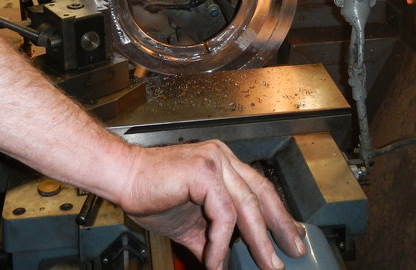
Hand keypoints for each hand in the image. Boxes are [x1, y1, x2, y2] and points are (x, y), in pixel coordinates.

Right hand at [117, 140, 305, 269]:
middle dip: (280, 226)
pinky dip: (222, 241)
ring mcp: (215, 161)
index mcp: (223, 164)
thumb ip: (212, 238)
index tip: (292, 235)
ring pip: (247, 206)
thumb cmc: (151, 194)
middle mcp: (223, 157)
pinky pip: (223, 213)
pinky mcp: (204, 171)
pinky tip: (216, 261)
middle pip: (262, 194)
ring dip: (258, 240)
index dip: (278, 214)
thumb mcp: (191, 224)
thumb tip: (226, 261)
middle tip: (293, 251)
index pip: (259, 189)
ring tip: (266, 264)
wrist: (122, 178)